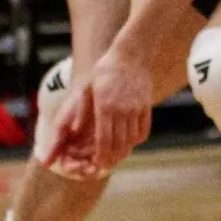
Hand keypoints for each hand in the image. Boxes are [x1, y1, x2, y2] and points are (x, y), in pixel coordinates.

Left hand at [45, 50, 153, 174]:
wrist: (131, 55)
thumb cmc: (104, 71)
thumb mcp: (87, 88)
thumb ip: (81, 111)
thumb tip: (73, 131)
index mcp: (105, 106)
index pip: (104, 139)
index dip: (102, 155)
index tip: (98, 164)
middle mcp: (122, 110)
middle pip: (119, 144)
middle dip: (112, 158)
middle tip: (106, 164)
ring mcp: (136, 109)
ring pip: (132, 140)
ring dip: (124, 151)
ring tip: (116, 156)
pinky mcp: (146, 107)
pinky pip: (143, 131)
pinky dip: (136, 140)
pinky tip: (129, 142)